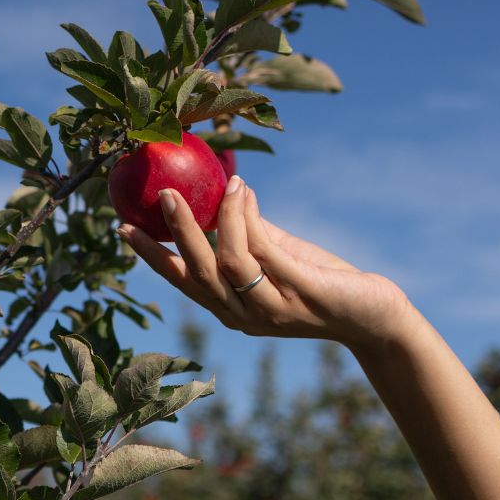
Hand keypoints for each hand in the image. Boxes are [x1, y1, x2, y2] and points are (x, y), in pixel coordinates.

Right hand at [117, 175, 411, 353]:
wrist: (375, 317)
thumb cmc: (324, 284)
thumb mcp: (279, 258)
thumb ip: (252, 235)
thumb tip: (227, 194)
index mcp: (231, 309)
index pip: (182, 281)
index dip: (151, 256)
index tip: (124, 227)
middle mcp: (244, 316)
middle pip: (198, 273)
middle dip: (178, 232)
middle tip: (165, 194)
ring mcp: (272, 310)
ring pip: (229, 263)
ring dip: (222, 218)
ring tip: (224, 182)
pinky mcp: (302, 295)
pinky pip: (266, 254)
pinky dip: (252, 219)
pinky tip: (248, 193)